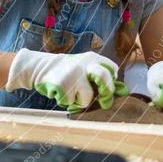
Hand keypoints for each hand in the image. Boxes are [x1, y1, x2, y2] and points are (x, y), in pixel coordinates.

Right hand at [5, 48, 127, 111]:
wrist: (39, 66)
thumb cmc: (67, 70)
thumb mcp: (83, 66)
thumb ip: (99, 76)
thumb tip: (123, 91)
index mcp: (92, 58)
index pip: (112, 69)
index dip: (112, 81)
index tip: (106, 87)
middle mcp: (84, 64)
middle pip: (104, 78)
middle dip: (107, 93)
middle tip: (104, 101)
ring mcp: (73, 75)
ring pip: (87, 98)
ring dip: (81, 101)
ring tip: (71, 94)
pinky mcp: (62, 86)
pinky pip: (71, 103)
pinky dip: (67, 102)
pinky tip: (60, 92)